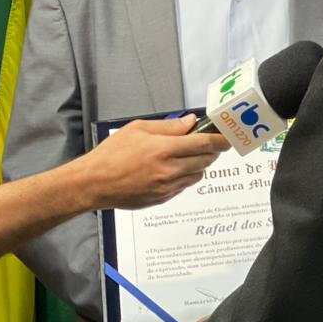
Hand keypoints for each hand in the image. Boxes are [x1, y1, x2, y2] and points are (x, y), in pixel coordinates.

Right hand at [85, 115, 228, 209]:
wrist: (95, 183)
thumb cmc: (112, 154)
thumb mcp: (138, 129)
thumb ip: (168, 126)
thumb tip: (190, 122)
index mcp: (164, 149)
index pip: (204, 144)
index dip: (220, 140)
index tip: (226, 138)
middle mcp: (169, 170)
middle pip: (206, 161)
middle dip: (211, 151)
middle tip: (208, 144)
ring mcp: (167, 187)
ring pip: (197, 176)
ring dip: (199, 165)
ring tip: (187, 156)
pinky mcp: (163, 199)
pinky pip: (184, 187)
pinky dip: (185, 177)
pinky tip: (172, 170)